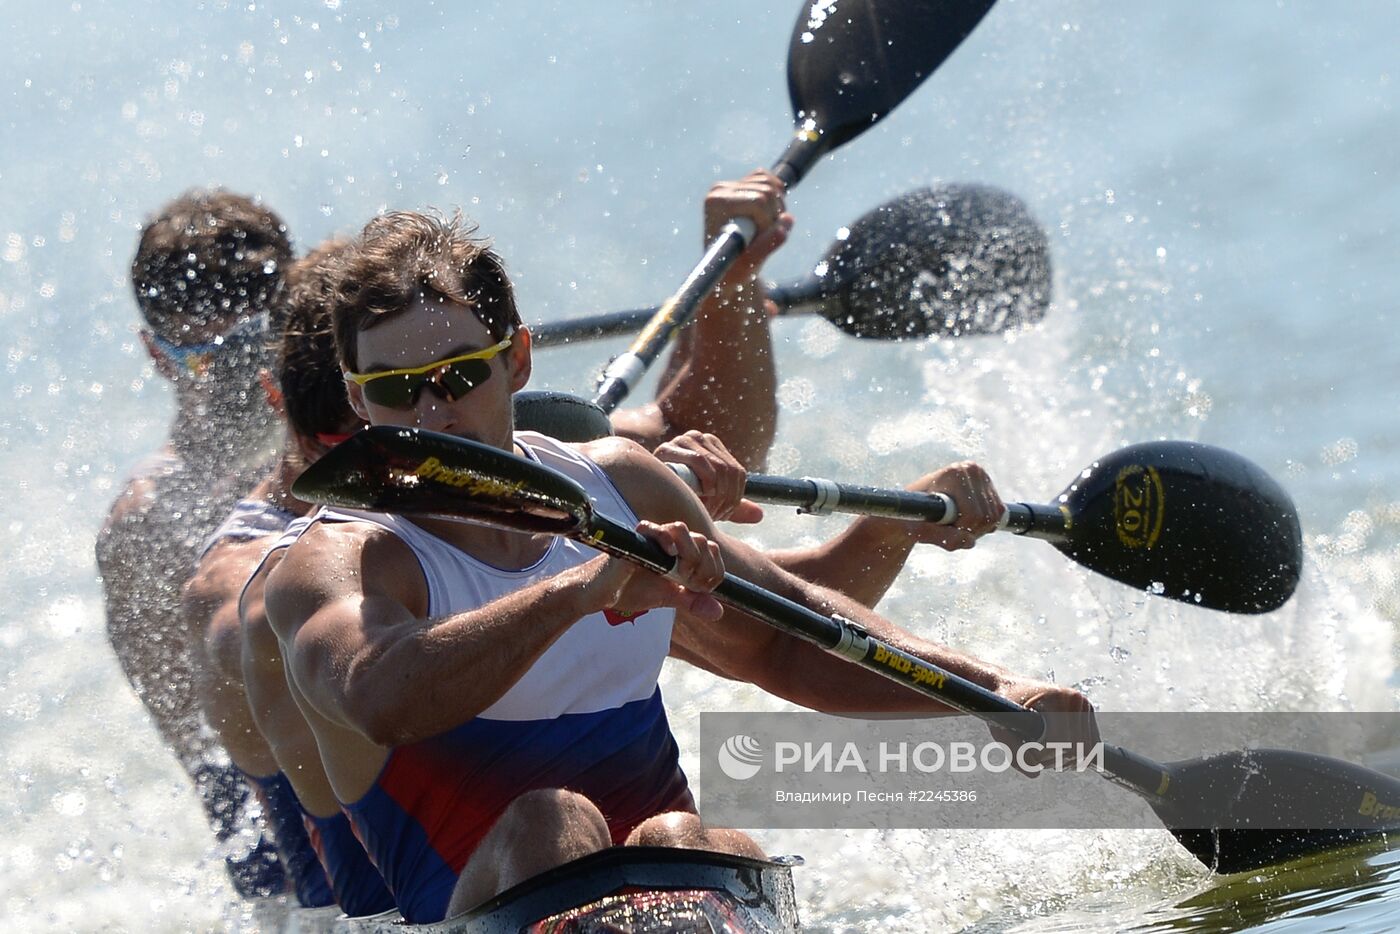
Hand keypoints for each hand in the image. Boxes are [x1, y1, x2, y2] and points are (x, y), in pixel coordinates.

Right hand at [586, 520, 725, 622]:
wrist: (598, 594)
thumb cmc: (630, 590)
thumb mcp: (667, 598)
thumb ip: (691, 601)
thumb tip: (718, 612)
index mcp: (679, 549)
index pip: (711, 550)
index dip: (712, 572)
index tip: (699, 589)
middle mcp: (668, 539)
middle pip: (703, 540)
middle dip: (703, 567)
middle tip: (688, 584)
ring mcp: (651, 537)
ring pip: (682, 530)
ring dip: (689, 555)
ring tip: (679, 573)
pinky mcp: (635, 540)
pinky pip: (655, 531)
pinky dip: (666, 541)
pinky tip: (670, 556)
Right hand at [654, 431, 763, 523]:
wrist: (646, 492)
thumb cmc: (680, 498)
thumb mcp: (712, 503)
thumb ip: (734, 507)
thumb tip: (760, 515)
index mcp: (713, 447)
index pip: (738, 473)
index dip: (735, 497)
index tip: (724, 514)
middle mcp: (701, 438)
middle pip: (729, 471)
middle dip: (725, 498)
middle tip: (714, 516)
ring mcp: (686, 439)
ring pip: (718, 467)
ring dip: (716, 494)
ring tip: (706, 509)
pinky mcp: (669, 448)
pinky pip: (700, 461)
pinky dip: (705, 480)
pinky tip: (700, 494)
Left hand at [705, 169, 793, 284]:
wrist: (728, 269)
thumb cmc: (734, 270)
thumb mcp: (750, 265)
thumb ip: (767, 245)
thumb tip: (788, 220)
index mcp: (716, 202)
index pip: (758, 201)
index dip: (767, 222)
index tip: (756, 241)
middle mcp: (720, 189)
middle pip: (767, 190)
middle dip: (773, 216)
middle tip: (762, 237)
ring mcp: (731, 185)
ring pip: (772, 185)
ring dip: (777, 210)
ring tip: (765, 230)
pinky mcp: (742, 184)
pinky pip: (771, 180)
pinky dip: (778, 198)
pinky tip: (769, 217)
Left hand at [905, 462, 1003, 551]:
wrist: (914, 508)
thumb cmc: (912, 518)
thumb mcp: (921, 531)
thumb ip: (943, 537)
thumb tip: (969, 542)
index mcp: (954, 473)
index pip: (972, 514)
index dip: (961, 530)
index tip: (943, 531)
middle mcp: (971, 470)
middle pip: (985, 517)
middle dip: (969, 531)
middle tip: (949, 531)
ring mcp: (982, 476)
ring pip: (994, 517)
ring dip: (977, 530)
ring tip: (955, 527)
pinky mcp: (989, 485)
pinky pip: (999, 514)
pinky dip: (985, 525)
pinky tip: (966, 522)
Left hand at [990, 678, 1099, 778]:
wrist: (1010, 687)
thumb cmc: (1002, 706)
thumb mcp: (1001, 728)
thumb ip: (1015, 754)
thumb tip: (1035, 774)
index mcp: (1057, 698)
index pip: (1060, 740)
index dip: (1042, 755)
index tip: (1027, 752)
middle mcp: (1076, 699)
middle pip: (1076, 749)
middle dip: (1052, 759)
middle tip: (1033, 756)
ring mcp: (1084, 706)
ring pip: (1086, 751)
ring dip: (1063, 760)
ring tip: (1041, 755)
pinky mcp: (1087, 714)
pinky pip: (1091, 746)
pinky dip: (1074, 756)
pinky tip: (1054, 752)